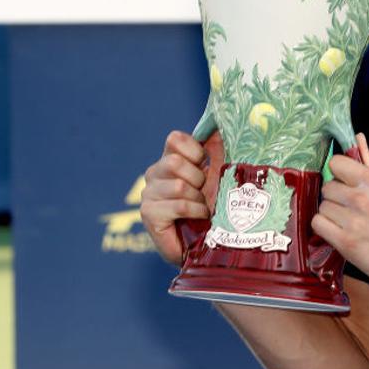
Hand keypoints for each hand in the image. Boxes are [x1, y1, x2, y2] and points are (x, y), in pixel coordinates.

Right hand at [140, 130, 219, 264]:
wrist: (209, 244)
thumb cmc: (216, 207)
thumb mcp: (220, 172)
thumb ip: (217, 148)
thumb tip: (220, 123)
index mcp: (170, 160)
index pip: (175, 138)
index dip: (195, 151)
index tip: (205, 165)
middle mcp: (155, 174)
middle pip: (174, 161)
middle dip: (198, 178)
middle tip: (204, 192)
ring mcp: (149, 194)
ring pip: (179, 185)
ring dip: (198, 198)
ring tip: (202, 207)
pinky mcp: (149, 213)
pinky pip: (179, 204)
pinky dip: (196, 211)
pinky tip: (199, 217)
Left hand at [314, 134, 368, 289]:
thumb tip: (358, 138)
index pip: (336, 163)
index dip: (338, 174)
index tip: (345, 184)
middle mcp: (362, 198)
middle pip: (327, 188)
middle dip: (335, 198)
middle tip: (350, 208)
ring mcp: (352, 220)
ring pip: (322, 207)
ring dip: (331, 215)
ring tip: (348, 223)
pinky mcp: (345, 242)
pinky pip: (318, 224)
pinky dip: (326, 229)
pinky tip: (339, 232)